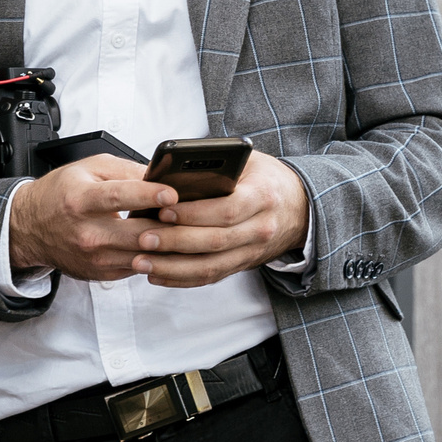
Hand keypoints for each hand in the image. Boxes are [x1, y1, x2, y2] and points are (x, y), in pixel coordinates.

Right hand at [7, 156, 179, 281]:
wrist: (30, 228)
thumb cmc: (61, 194)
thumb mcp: (89, 168)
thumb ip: (127, 169)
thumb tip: (161, 174)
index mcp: (81, 200)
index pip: (118, 197)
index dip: (148, 195)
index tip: (172, 193)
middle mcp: (87, 232)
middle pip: (138, 232)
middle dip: (171, 225)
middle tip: (194, 214)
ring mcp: (95, 257)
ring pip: (144, 255)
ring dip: (171, 244)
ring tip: (190, 230)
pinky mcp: (103, 272)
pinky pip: (140, 267)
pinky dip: (158, 256)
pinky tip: (172, 245)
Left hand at [126, 150, 307, 289]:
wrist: (301, 208)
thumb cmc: (267, 180)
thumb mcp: (249, 162)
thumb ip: (217, 164)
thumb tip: (170, 172)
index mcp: (262, 197)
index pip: (226, 210)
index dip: (194, 213)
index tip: (163, 210)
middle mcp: (260, 228)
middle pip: (214, 241)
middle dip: (175, 242)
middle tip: (143, 237)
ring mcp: (252, 251)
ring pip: (210, 266)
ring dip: (172, 267)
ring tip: (141, 261)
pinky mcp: (242, 265)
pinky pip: (210, 277)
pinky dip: (182, 279)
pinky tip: (157, 274)